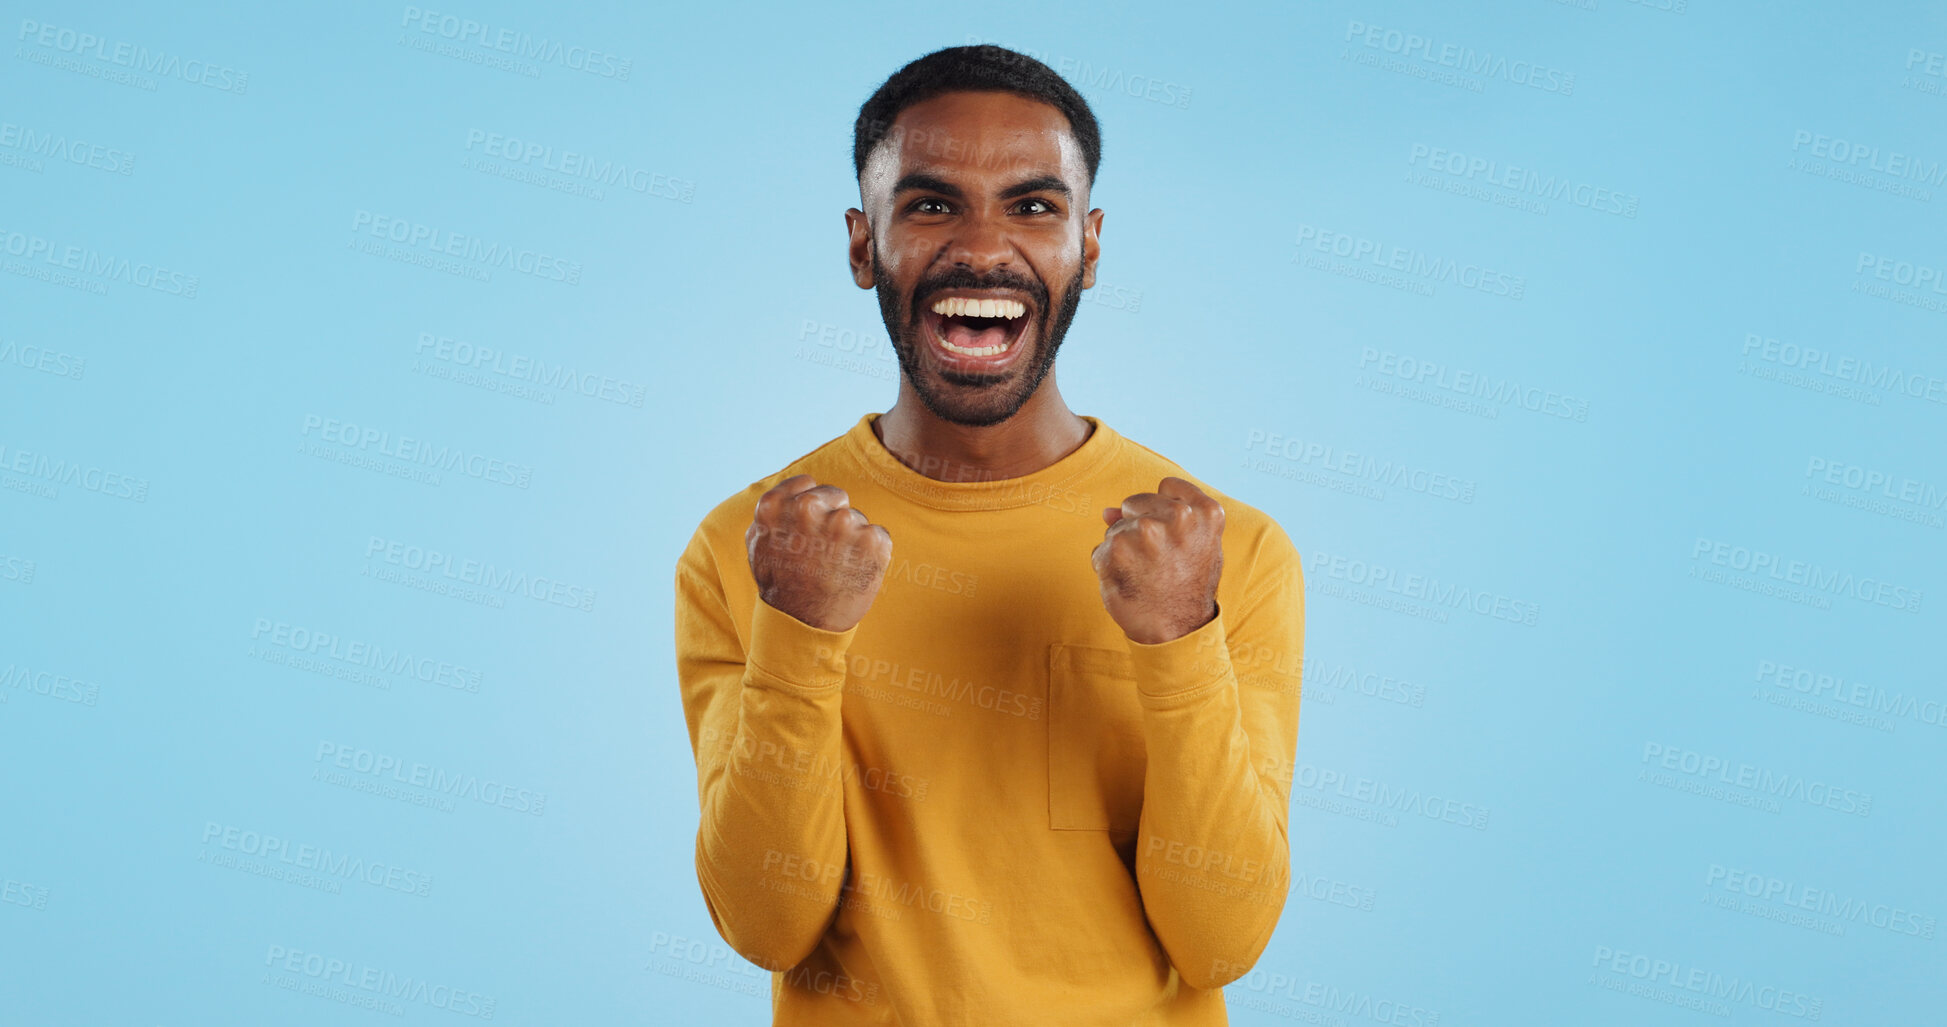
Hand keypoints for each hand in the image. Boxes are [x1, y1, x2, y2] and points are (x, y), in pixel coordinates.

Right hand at [746, 474, 891, 631]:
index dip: (811, 506)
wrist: (804, 626)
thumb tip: (791, 491)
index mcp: (776, 505)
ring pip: (856, 519)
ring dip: (852, 538)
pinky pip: (877, 535)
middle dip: (833, 518)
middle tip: (824, 552)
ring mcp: (843, 523)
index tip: (809, 528)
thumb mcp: (758, 544)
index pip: (807, 483)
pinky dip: (872, 552)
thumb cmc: (781, 585)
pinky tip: (855, 571)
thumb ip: (772, 512)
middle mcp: (808, 508)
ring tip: (836, 567)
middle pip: (836, 496)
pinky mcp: (872, 540)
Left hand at [1090, 477, 1223, 643]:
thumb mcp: (1195, 548)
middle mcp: (1177, 516)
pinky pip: (1101, 550)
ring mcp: (1145, 532)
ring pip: (1116, 528)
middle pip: (1136, 502)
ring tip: (1144, 575)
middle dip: (1138, 526)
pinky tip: (1128, 582)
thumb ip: (1164, 518)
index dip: (1162, 509)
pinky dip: (1107, 565)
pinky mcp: (1115, 549)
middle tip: (1157, 560)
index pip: (1168, 486)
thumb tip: (1107, 510)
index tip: (1169, 533)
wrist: (1177, 633)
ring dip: (1122, 549)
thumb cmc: (1187, 588)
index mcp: (1205, 512)